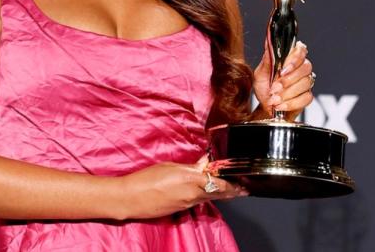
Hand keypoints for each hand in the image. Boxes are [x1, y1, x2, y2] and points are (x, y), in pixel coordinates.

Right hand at [116, 156, 247, 218]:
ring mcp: (187, 204)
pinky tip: (204, 192)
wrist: (131, 198)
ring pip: (209, 198)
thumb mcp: (170, 166)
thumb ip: (190, 167)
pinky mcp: (181, 210)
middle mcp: (193, 194)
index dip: (234, 183)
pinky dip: (205, 196)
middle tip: (244, 188)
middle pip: (220, 194)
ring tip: (231, 190)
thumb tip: (203, 164)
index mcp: (191, 179)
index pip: (220, 182)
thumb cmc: (146, 179)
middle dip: (233, 191)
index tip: (242, 181)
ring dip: (221, 194)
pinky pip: (197, 202)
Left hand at [253, 41, 314, 118]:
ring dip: (288, 93)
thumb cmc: (265, 88)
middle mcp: (301, 68)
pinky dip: (292, 103)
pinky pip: (306, 98)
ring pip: (306, 83)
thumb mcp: (261, 74)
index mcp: (291, 59)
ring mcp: (306, 82)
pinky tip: (281, 105)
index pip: (301, 51)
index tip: (282, 70)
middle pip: (306, 68)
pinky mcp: (307, 96)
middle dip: (288, 80)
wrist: (265, 106)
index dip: (295, 59)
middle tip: (274, 88)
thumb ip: (267, 60)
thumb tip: (268, 41)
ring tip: (274, 99)